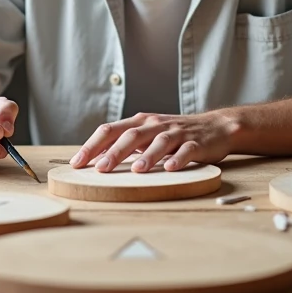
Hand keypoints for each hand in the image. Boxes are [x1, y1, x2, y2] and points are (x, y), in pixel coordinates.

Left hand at [70, 111, 238, 172]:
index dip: (92, 146)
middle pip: (131, 136)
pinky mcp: (196, 143)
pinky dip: (178, 159)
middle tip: (100, 169)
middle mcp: (155, 125)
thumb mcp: (147, 135)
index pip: (110, 130)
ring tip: (137, 170)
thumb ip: (124, 144)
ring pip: (159, 142)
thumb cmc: (174, 134)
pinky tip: (171, 168)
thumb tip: (95, 159)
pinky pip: (186, 150)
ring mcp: (176, 133)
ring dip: (148, 156)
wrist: (214, 126)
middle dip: (114, 152)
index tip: (77, 163)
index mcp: (139, 122)